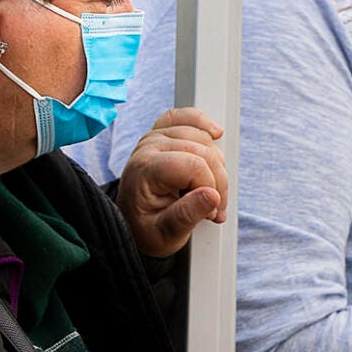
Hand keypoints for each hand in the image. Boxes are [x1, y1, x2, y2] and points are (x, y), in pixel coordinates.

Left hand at [117, 108, 228, 258]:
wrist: (133, 222)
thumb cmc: (148, 229)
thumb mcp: (165, 235)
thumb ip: (186, 216)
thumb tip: (212, 196)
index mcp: (146, 170)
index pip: (194, 166)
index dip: (212, 188)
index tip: (211, 213)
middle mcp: (149, 147)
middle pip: (203, 151)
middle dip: (218, 182)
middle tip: (214, 209)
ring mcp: (156, 137)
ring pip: (203, 138)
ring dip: (217, 165)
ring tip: (212, 191)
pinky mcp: (162, 133)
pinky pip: (186, 116)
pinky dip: (203, 123)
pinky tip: (215, 134)